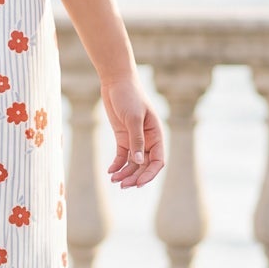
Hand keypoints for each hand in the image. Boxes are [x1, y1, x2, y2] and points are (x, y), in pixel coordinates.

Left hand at [101, 72, 164, 188]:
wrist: (116, 82)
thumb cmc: (129, 96)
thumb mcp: (133, 118)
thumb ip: (136, 140)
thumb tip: (140, 162)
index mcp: (157, 135)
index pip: (158, 160)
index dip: (149, 174)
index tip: (138, 183)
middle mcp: (147, 139)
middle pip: (144, 165)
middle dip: (135, 176)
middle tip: (122, 186)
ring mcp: (135, 139)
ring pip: (133, 163)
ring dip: (125, 173)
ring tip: (114, 180)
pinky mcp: (122, 137)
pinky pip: (122, 156)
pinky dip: (117, 165)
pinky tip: (110, 171)